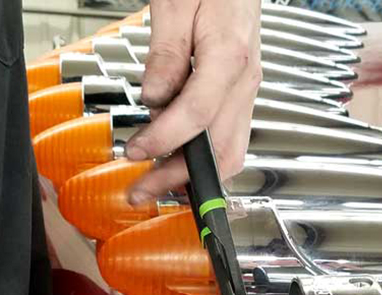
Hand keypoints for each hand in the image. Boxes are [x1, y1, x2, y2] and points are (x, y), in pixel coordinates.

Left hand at [123, 0, 261, 202]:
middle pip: (221, 148)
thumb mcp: (176, 3)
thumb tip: (154, 97)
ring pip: (230, 151)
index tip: (135, 151)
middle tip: (142, 189)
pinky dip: (203, 157)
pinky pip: (227, 136)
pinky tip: (175, 160)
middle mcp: (245, 79)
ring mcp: (246, 89)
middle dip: (179, 177)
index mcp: (229, 54)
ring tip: (154, 182)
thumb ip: (166, 53)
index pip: (197, 114)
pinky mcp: (240, 92)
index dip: (164, 140)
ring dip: (192, 174)